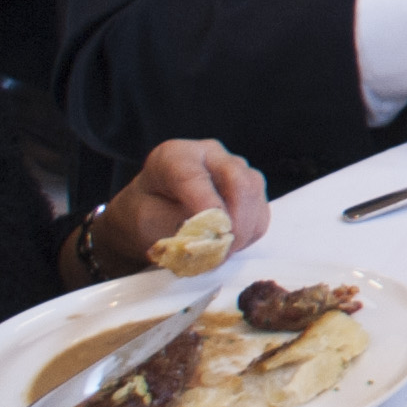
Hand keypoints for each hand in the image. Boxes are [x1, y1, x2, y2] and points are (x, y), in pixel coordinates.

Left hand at [86, 140, 270, 273]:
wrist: (150, 215)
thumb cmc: (145, 216)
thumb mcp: (149, 223)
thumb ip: (179, 229)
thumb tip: (212, 239)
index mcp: (175, 156)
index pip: (194, 176)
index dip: (206, 206)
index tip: (213, 234)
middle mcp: (210, 154)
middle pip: (238, 180)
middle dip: (235, 222)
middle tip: (223, 252)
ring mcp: (235, 167)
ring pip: (254, 194)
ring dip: (244, 230)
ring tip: (221, 252)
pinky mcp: (251, 186)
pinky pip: (261, 209)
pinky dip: (250, 232)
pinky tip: (229, 242)